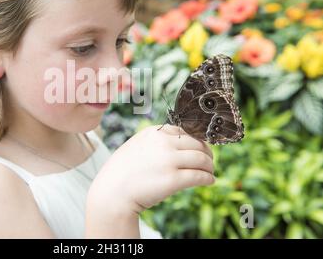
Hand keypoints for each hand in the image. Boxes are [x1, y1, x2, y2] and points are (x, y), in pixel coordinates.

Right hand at [89, 124, 214, 213]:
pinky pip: (200, 176)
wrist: (112, 192)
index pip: (185, 130)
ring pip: (202, 159)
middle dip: (207, 153)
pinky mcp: (173, 180)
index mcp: (154, 133)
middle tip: (209, 162)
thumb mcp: (136, 146)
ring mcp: (169, 160)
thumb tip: (181, 146)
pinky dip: (208, 178)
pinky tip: (209, 181)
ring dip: (210, 166)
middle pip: (197, 143)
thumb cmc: (123, 172)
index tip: (200, 148)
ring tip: (210, 172)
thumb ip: (156, 142)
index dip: (196, 140)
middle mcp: (163, 143)